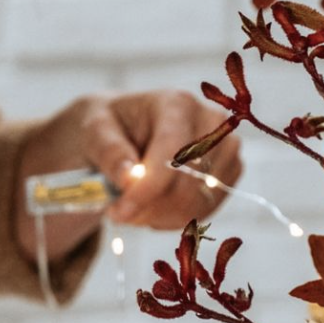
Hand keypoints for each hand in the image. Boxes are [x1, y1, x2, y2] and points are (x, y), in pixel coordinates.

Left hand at [15, 90, 242, 260]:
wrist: (124, 132)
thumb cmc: (108, 127)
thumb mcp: (94, 131)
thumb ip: (110, 151)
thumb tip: (129, 177)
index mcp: (177, 104)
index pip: (173, 154)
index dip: (148, 189)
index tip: (120, 212)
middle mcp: (211, 122)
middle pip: (189, 183)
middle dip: (150, 207)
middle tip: (119, 212)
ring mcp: (226, 148)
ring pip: (199, 202)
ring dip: (160, 216)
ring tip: (133, 206)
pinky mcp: (229, 172)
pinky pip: (206, 211)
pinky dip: (176, 218)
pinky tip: (154, 207)